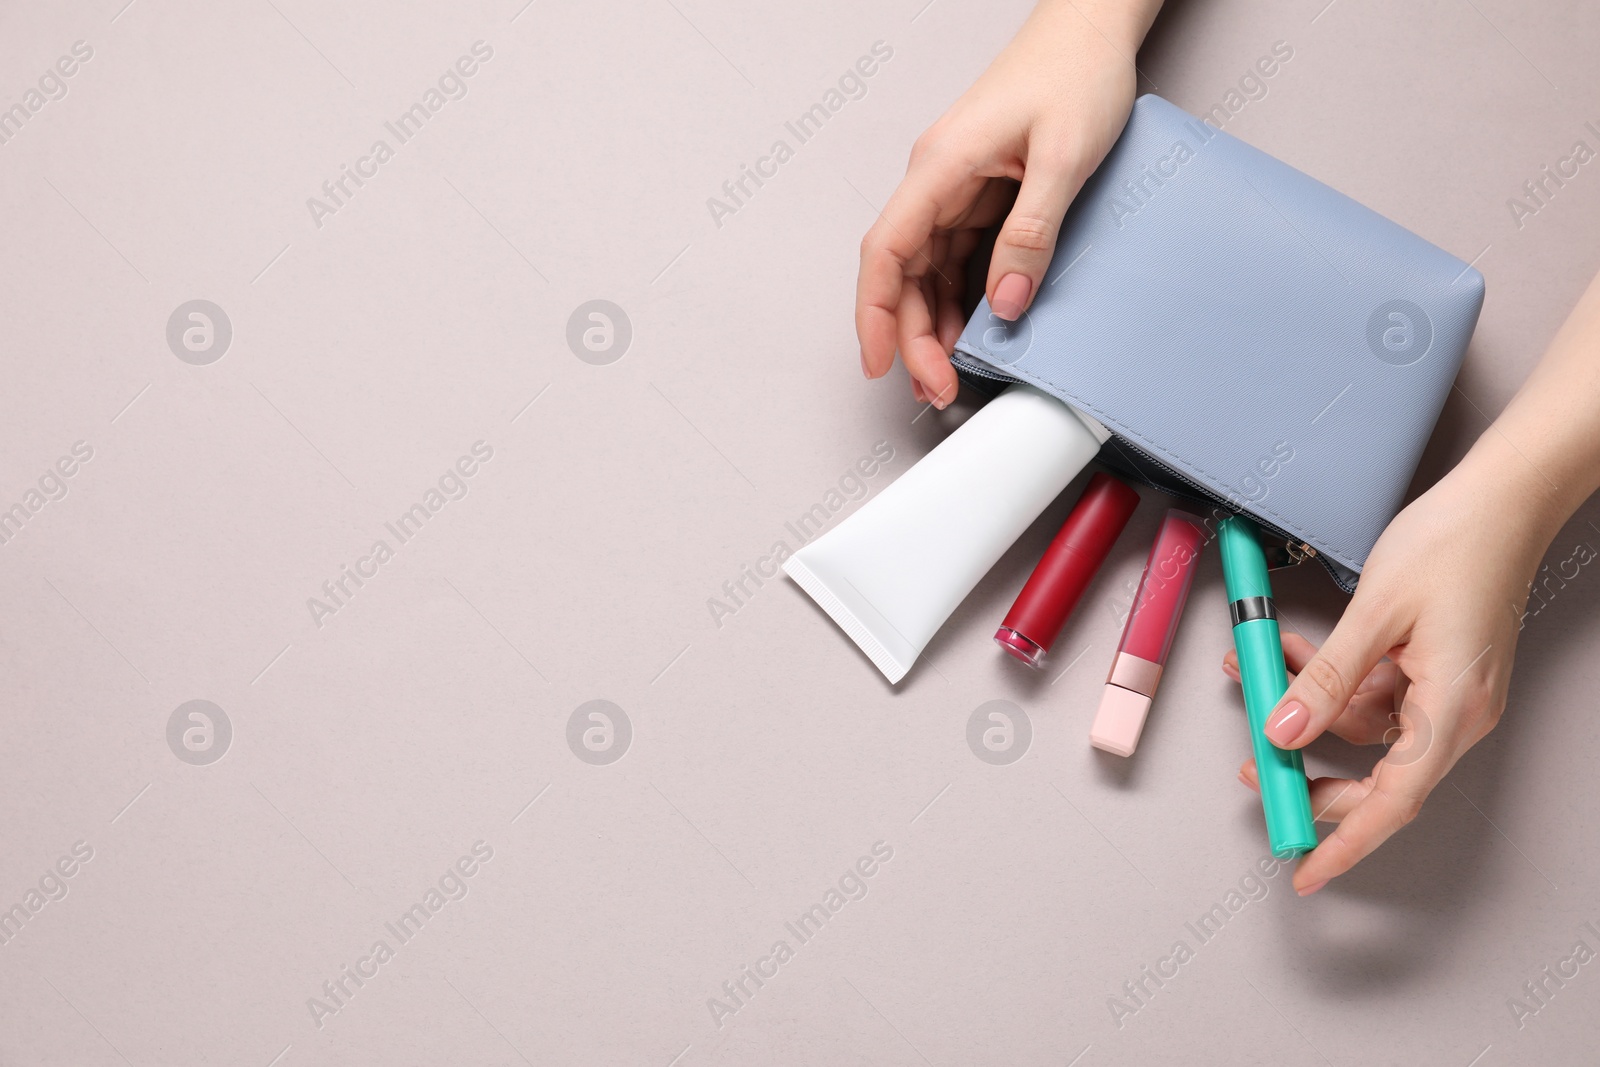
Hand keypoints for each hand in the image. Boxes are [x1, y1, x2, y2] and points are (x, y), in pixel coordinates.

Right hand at [856, 0, 1160, 407]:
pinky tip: (968, 332)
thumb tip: (1007, 303)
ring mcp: (955, 189)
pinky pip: (954, 258)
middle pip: (902, 273)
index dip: (874, 314)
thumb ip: (1032, 233)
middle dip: (911, 336)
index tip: (880, 363)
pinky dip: (956, 300)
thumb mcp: (1065, 157)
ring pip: (925, 272)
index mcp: (941, 167)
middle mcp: (937, 180)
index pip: (886, 251)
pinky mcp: (978, 195)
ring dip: (931, 325)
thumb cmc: (1076, 71)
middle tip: (937, 388)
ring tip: (949, 373)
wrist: (1092, 30)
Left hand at [1225, 451, 1550, 894]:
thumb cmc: (1455, 544)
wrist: (1501, 497)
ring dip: (1308, 709)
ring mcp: (1446, 691)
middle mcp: (1455, 711)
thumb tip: (1284, 730)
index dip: (1345, 842)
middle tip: (1255, 769)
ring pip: (1365, 727)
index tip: (1306, 871)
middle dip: (1310, 774)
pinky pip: (1374, 692)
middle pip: (1377, 775)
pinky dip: (1330, 679)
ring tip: (1253, 677)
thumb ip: (1327, 678)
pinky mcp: (1433, 668)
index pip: (1393, 801)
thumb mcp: (1376, 612)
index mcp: (1452, 709)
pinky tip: (1290, 651)